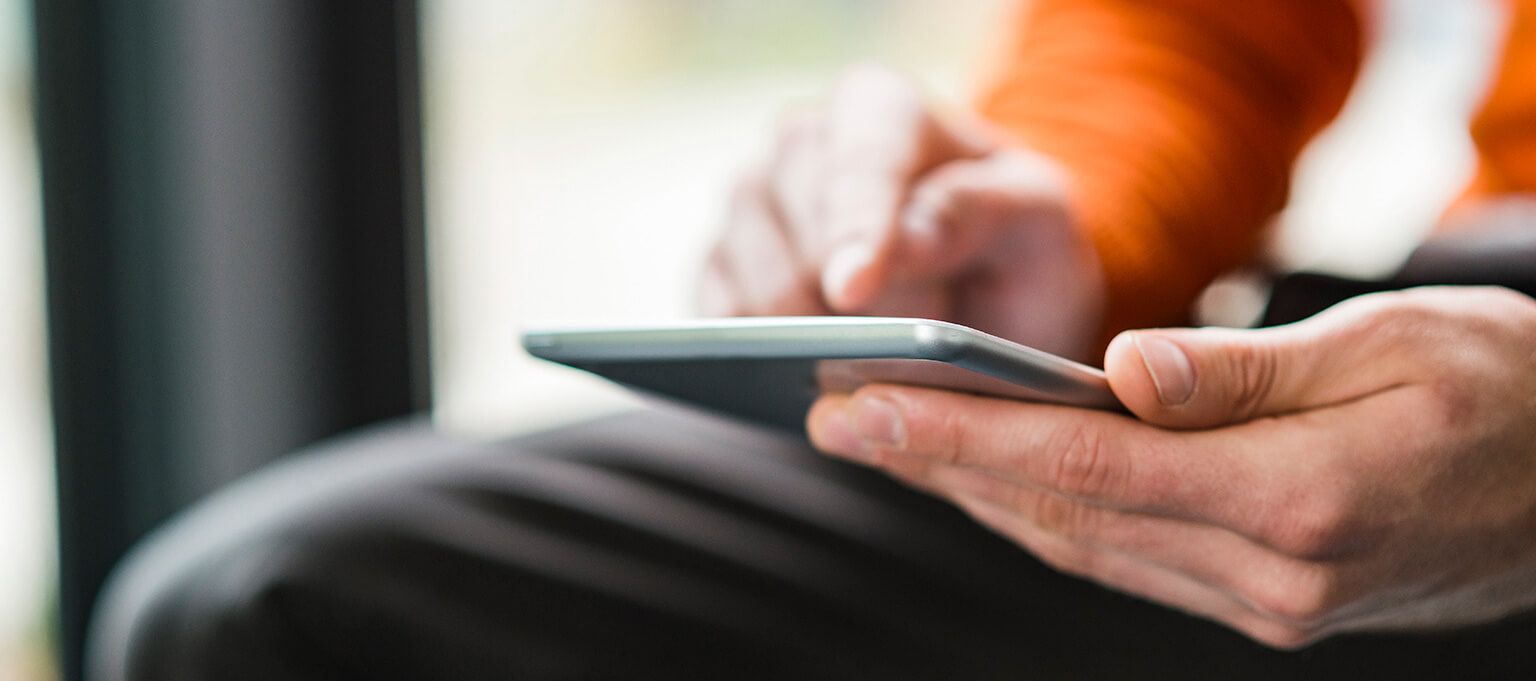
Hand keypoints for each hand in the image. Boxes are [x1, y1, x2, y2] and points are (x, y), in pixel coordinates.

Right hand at [699, 65, 1104, 360]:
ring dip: (802, 328)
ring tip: (864, 348)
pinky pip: (718, 316)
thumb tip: (906, 236)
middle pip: (790, 221)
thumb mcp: (1039, 222)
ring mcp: (752, 203)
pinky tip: (803, 365)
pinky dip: (759, 351)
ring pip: (747, 274)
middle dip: (840, 294)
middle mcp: (802, 143)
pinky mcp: (722, 267)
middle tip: (896, 333)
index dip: (855, 225)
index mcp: (880, 108)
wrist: (989, 297)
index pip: (859, 159)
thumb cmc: (1016, 247)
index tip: (852, 291)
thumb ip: (983, 211)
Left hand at [807, 285, 1535, 647]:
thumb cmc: (1507, 388)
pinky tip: (991, 483)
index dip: (960, 435)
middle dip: (936, 464)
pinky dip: (1046, 517)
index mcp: (1302, 499)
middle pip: (1062, 512)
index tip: (860, 405)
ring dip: (975, 495)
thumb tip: (1125, 372)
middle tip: (836, 417)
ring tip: (887, 443)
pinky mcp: (1266, 605)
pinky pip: (1126, 560)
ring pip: (1082, 544)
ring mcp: (1266, 603)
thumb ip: (1248, 371)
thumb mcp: (1399, 342)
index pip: (1085, 464)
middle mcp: (1271, 572)